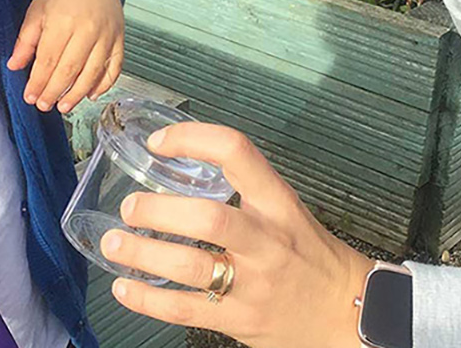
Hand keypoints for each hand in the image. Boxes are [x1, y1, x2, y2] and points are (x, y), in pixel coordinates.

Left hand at [8, 0, 124, 113]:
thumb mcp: (37, 11)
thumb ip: (26, 40)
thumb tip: (15, 66)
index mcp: (63, 21)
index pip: (48, 60)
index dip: (38, 82)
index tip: (30, 96)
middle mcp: (87, 30)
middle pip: (70, 70)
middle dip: (55, 92)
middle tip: (44, 105)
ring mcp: (107, 36)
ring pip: (92, 73)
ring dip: (77, 94)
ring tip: (64, 106)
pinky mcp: (120, 39)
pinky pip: (114, 67)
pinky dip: (104, 84)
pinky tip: (91, 95)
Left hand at [101, 124, 375, 347]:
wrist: (347, 313)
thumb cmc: (310, 255)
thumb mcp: (287, 210)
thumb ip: (244, 189)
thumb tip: (181, 163)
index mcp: (278, 203)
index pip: (237, 153)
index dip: (191, 139)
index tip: (158, 142)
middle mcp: (267, 241)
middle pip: (208, 218)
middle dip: (159, 211)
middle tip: (130, 207)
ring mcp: (254, 284)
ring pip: (190, 267)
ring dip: (142, 254)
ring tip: (113, 243)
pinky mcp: (240, 320)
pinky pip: (185, 310)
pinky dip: (147, 300)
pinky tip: (124, 287)